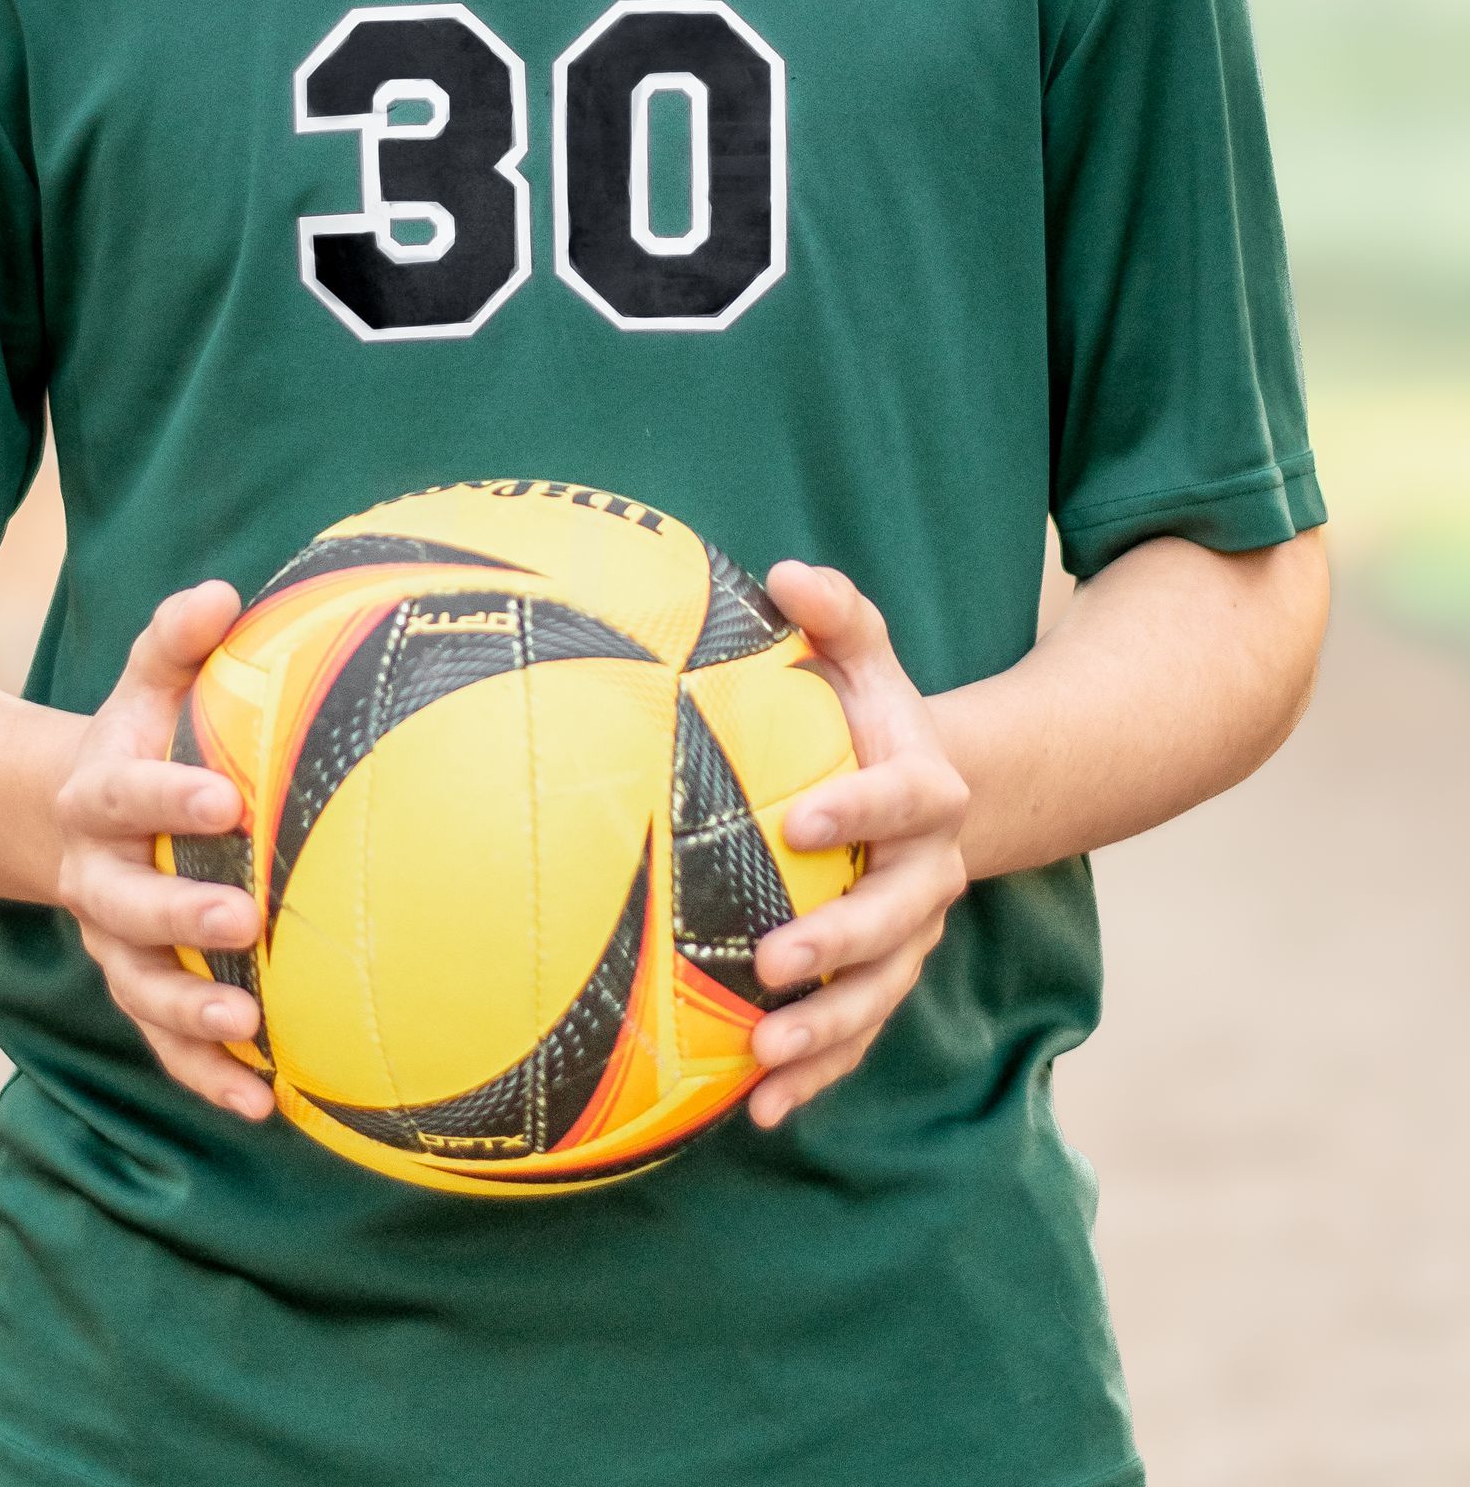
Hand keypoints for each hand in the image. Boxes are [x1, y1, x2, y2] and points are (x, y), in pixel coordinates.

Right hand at [53, 582, 272, 1120]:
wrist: (72, 817)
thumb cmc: (142, 737)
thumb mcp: (147, 683)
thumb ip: (176, 641)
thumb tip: (223, 592)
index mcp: (98, 795)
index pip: (128, 794)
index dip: (169, 798)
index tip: (227, 800)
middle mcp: (97, 880)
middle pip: (129, 907)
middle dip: (182, 917)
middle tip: (244, 920)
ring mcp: (114, 946)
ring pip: (143, 989)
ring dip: (193, 1016)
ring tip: (250, 1029)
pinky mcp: (140, 993)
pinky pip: (168, 1046)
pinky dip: (209, 1077)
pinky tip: (265, 1106)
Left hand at [745, 561, 968, 1127]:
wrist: (923, 793)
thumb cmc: (868, 714)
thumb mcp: (864, 655)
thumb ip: (836, 613)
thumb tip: (783, 573)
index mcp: (926, 790)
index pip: (905, 800)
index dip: (858, 808)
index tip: (794, 818)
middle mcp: (929, 874)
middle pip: (897, 918)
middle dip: (838, 942)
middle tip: (772, 959)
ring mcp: (911, 939)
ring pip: (880, 994)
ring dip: (825, 1029)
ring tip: (761, 1056)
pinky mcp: (883, 984)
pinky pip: (856, 1039)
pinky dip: (815, 1077)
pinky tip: (758, 1115)